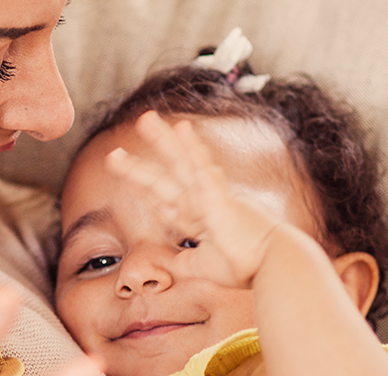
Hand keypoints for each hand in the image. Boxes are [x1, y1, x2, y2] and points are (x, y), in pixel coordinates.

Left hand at [103, 111, 284, 288]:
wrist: (273, 263)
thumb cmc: (246, 265)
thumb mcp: (201, 268)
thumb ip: (180, 263)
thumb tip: (162, 266)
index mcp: (201, 220)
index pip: (168, 204)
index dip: (149, 195)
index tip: (133, 185)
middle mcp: (202, 202)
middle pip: (164, 179)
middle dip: (138, 168)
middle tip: (114, 154)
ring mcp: (209, 194)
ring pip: (179, 162)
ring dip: (162, 141)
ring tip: (145, 119)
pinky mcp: (218, 194)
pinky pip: (201, 166)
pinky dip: (191, 147)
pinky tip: (180, 128)